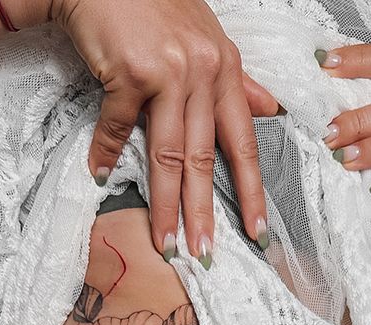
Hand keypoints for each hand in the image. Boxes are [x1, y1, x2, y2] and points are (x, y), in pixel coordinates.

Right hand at [47, 0, 278, 263]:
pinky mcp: (131, 71)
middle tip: (204, 254)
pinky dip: (105, 153)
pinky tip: (100, 175)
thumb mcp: (206, 37)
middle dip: (204, 212)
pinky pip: (117, 125)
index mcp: (225, 68)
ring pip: (168, 153)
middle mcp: (202, 72)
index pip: (244, 141)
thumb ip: (236, 79)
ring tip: (164, 241)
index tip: (257, 230)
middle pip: (204, 158)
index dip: (251, 190)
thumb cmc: (153, 5)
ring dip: (165, 203)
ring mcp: (168, 72)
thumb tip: (270, 109)